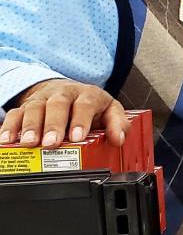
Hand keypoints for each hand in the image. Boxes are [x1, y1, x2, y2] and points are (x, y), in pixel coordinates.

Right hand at [0, 79, 129, 148]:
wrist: (69, 90)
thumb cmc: (91, 105)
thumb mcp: (110, 111)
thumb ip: (118, 124)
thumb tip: (119, 139)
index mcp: (87, 94)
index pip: (85, 104)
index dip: (80, 120)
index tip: (77, 137)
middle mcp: (64, 93)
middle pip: (57, 105)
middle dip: (53, 125)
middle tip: (50, 144)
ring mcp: (43, 98)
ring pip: (34, 108)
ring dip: (30, 126)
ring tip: (28, 143)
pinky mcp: (27, 105)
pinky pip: (16, 113)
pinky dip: (10, 126)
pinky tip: (7, 140)